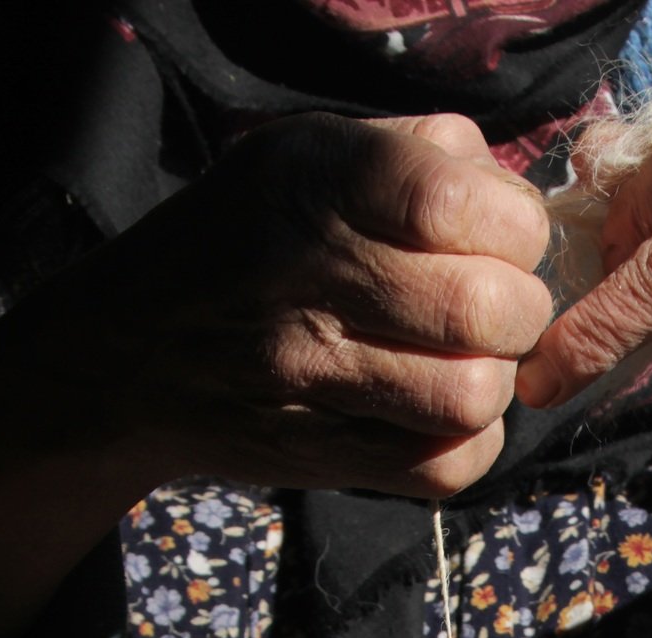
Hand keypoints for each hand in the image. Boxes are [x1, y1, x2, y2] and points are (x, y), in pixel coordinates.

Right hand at [0, 112, 552, 637]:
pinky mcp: (321, 456)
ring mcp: (312, 377)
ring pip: (472, 396)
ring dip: (495, 380)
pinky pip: (443, 467)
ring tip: (469, 361)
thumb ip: (419, 155)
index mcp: (318, 182)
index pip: (467, 206)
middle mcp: (310, 277)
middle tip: (499, 308)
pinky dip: (469, 444)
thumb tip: (514, 198)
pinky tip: (444, 413)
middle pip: (487, 309)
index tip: (505, 238)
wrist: (130, 353)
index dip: (518, 228)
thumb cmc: (246, 241)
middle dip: (521, 308)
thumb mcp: (309, 155)